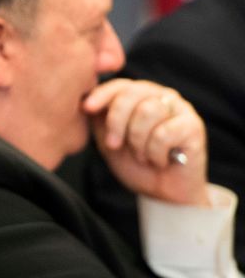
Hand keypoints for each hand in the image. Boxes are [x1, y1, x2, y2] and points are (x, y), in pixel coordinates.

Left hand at [82, 78, 208, 205]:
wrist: (162, 192)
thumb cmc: (135, 164)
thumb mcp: (109, 141)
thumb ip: (99, 120)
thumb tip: (84, 102)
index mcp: (139, 97)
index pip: (119, 85)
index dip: (102, 95)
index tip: (87, 108)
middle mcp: (160, 96)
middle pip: (131, 94)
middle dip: (116, 122)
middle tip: (114, 145)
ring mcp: (179, 108)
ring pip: (148, 111)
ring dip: (137, 141)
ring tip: (143, 155)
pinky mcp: (193, 125)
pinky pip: (164, 133)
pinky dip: (155, 153)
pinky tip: (160, 160)